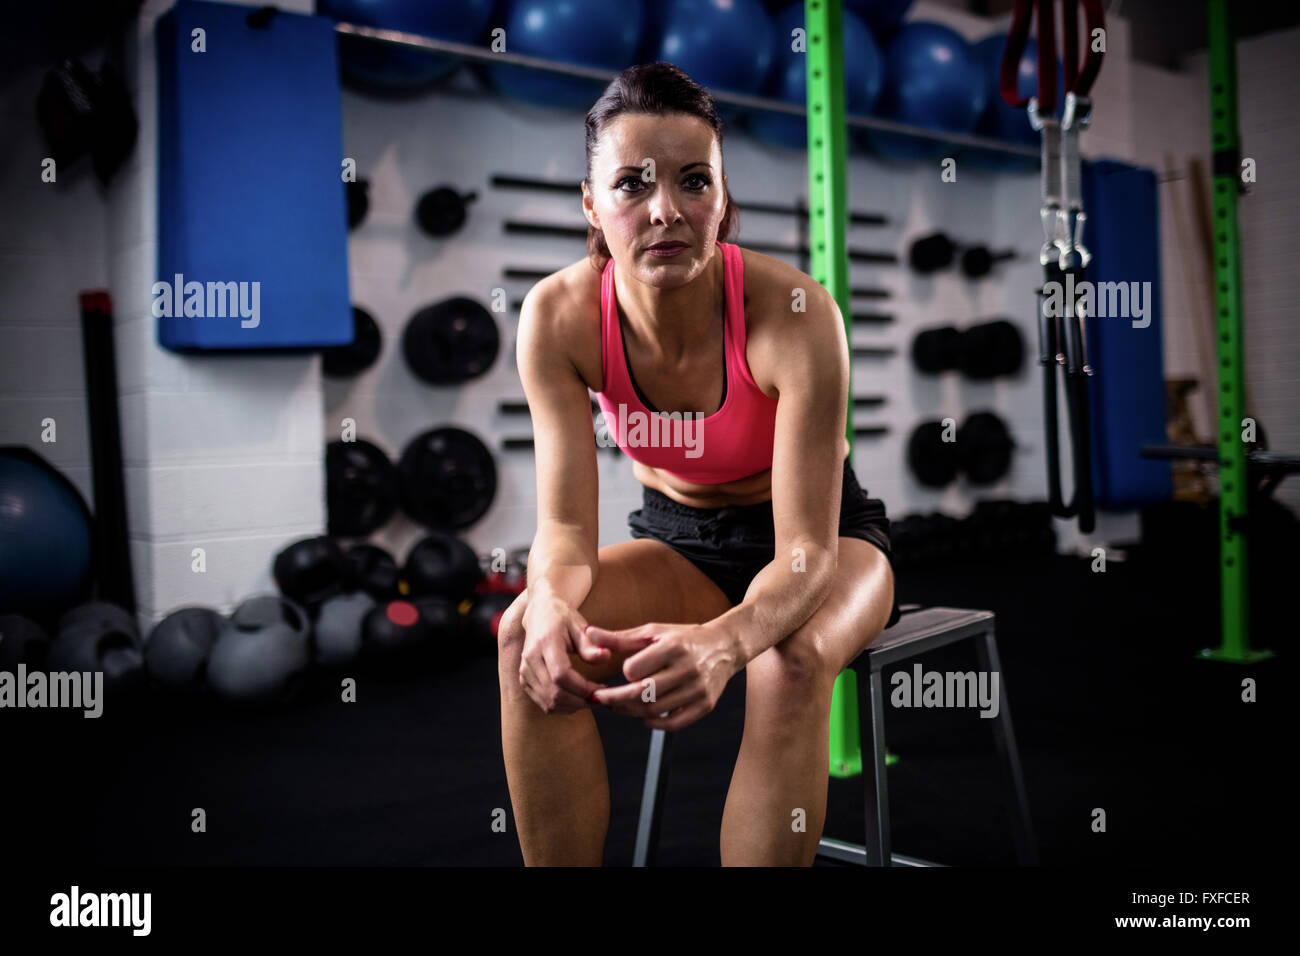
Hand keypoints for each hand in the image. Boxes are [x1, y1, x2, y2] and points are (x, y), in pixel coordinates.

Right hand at [517, 591, 621, 714]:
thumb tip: (606, 656)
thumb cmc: (563, 619)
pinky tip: (576, 699)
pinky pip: (543, 703)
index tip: (602, 689)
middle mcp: (530, 659)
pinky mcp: (524, 680)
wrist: (539, 614)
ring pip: (549, 702)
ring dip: (573, 707)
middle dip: (580, 701)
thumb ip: (591, 645)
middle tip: (600, 698)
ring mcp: (525, 671)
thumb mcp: (580, 626)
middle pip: (554, 693)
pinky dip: (562, 707)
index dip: (583, 688)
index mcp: (545, 642)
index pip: (561, 675)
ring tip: (591, 699)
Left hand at [586, 622, 739, 730]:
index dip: (625, 671)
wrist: (724, 646)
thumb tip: (587, 633)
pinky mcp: (705, 705)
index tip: (625, 670)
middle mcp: (688, 669)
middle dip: (615, 699)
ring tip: (618, 705)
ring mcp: (698, 690)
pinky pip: (673, 724)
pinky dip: (653, 723)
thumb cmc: (683, 637)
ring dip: (630, 711)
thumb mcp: (653, 631)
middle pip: (641, 693)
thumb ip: (619, 638)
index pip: (634, 669)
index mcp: (673, 647)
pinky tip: (643, 715)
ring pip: (654, 710)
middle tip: (600, 698)